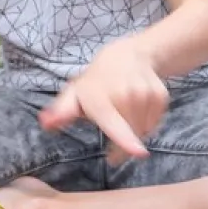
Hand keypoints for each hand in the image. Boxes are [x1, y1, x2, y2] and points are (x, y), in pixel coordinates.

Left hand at [39, 39, 168, 164]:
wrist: (129, 55)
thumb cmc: (97, 80)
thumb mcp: (75, 94)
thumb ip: (62, 111)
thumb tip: (46, 124)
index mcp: (100, 98)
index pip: (114, 123)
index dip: (126, 139)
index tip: (138, 152)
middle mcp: (125, 94)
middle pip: (130, 134)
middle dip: (123, 146)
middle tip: (113, 153)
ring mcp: (145, 94)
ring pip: (143, 130)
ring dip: (135, 133)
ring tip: (125, 119)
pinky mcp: (160, 96)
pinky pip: (154, 123)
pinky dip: (147, 124)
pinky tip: (138, 112)